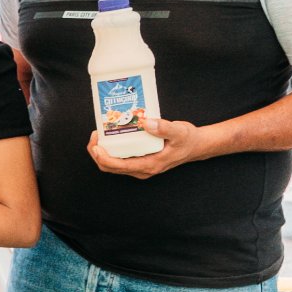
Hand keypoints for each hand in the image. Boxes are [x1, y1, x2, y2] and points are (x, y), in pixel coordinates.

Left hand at [87, 116, 214, 178]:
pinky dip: (110, 149)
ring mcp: (139, 166)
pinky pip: (119, 159)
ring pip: (112, 164)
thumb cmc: (188, 139)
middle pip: (110, 167)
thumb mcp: (180, 131)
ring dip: (101, 151)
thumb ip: (164, 128)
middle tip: (95, 134)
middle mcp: (141, 169)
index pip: (118, 166)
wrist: (196, 146)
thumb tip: (146, 122)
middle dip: (97, 152)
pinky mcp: (139, 161)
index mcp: (149, 165)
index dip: (102, 156)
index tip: (96, 143)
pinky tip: (110, 135)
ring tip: (99, 133)